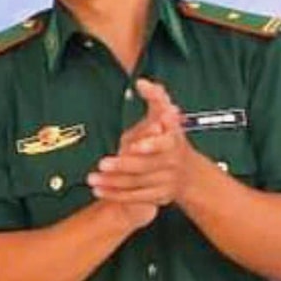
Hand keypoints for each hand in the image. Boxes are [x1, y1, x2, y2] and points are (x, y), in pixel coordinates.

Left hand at [90, 79, 196, 214]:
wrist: (188, 173)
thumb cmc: (169, 138)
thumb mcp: (166, 116)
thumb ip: (155, 98)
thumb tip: (142, 82)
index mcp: (174, 140)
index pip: (165, 143)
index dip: (150, 145)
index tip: (134, 145)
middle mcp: (172, 161)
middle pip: (147, 166)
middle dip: (123, 165)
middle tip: (102, 163)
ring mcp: (167, 181)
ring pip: (138, 183)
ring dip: (113, 182)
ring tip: (92, 178)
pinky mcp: (159, 196)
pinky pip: (135, 197)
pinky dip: (116, 195)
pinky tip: (98, 190)